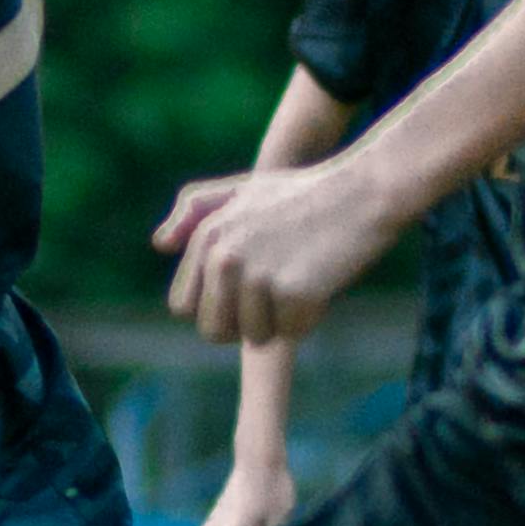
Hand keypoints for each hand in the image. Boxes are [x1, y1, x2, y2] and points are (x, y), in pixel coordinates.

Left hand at [152, 154, 407, 348]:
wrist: (365, 190)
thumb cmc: (305, 194)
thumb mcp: (243, 188)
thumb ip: (196, 209)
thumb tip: (160, 243)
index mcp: (207, 235)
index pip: (183, 307)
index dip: (215, 309)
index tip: (244, 292)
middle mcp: (224, 255)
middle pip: (212, 331)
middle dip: (243, 324)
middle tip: (276, 292)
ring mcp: (257, 274)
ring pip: (254, 337)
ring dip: (280, 319)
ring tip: (301, 277)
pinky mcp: (292, 291)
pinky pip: (292, 333)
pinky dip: (309, 317)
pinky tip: (322, 282)